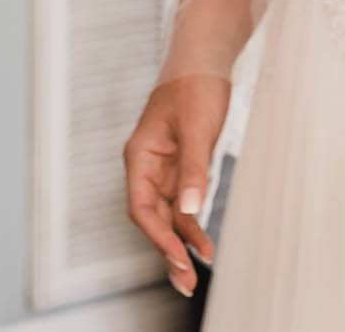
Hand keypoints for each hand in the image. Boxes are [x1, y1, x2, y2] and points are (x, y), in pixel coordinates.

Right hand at [123, 74, 228, 297]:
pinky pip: (183, 206)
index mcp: (140, 155)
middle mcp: (147, 167)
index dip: (157, 236)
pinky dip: (192, 226)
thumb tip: (190, 211)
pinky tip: (204, 246)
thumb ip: (194, 170)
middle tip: (185, 282)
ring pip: (166, 217)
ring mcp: (164, 170)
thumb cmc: (195, 87)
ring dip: (179, 244)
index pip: (141, 206)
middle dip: (166, 250)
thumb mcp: (198, 128)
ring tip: (193, 276)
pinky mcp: (182, 170)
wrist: (204, 63)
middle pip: (151, 218)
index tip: (178, 257)